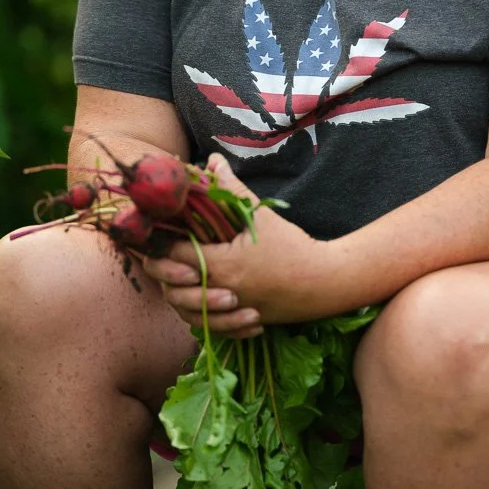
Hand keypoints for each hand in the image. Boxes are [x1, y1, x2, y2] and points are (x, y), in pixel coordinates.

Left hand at [141, 155, 340, 333]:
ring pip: (186, 313)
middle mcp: (220, 293)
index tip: (163, 232)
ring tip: (180, 278)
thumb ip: (231, 190)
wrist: (326, 282)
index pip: (173, 256)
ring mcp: (230, 312)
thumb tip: (212, 161)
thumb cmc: (294, 248)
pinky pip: (208, 327)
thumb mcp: (261, 216)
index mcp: (221, 265)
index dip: (162, 243)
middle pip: (171, 289)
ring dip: (180, 296)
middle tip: (166, 255)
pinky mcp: (240, 323)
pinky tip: (201, 303)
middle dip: (164, 272)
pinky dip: (200, 317)